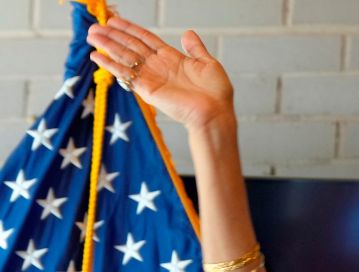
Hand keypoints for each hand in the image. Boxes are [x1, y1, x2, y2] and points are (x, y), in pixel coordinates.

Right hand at [87, 17, 233, 130]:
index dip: (129, 29)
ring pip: (125, 57)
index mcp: (172, 58)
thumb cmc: (216, 92)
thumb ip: (195, 48)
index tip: (114, 20)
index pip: (145, 39)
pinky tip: (97, 56)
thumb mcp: (208, 64)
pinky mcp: (147, 89)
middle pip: (130, 46)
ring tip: (91, 35)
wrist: (215, 112)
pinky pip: (125, 74)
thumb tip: (188, 33)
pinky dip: (110, 65)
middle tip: (94, 27)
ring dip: (107, 46)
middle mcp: (158, 66)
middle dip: (113, 36)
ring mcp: (151, 77)